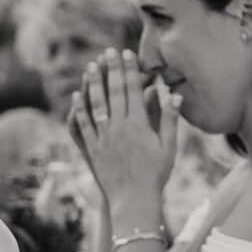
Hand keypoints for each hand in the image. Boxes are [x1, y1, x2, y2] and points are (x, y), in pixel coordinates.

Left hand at [68, 47, 179, 206]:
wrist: (133, 200)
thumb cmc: (156, 175)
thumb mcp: (169, 148)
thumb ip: (170, 120)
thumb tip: (175, 95)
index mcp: (139, 125)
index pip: (134, 91)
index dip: (130, 70)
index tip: (128, 54)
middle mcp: (120, 128)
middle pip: (114, 92)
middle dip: (112, 70)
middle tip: (108, 51)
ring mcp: (104, 138)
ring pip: (96, 105)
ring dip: (93, 84)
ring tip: (90, 66)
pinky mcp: (92, 149)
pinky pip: (83, 125)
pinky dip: (79, 109)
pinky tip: (76, 96)